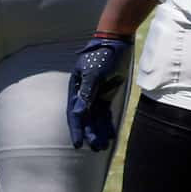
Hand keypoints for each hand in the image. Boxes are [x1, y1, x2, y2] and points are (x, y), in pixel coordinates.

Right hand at [65, 32, 132, 152]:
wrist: (116, 42)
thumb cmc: (101, 55)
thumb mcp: (92, 74)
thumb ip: (85, 94)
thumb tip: (78, 114)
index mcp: (76, 89)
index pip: (74, 114)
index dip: (76, 130)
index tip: (77, 144)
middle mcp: (84, 95)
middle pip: (85, 119)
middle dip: (89, 134)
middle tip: (96, 148)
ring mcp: (96, 95)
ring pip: (96, 119)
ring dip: (98, 132)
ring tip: (103, 147)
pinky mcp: (107, 95)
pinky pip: (105, 113)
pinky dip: (107, 124)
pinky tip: (110, 135)